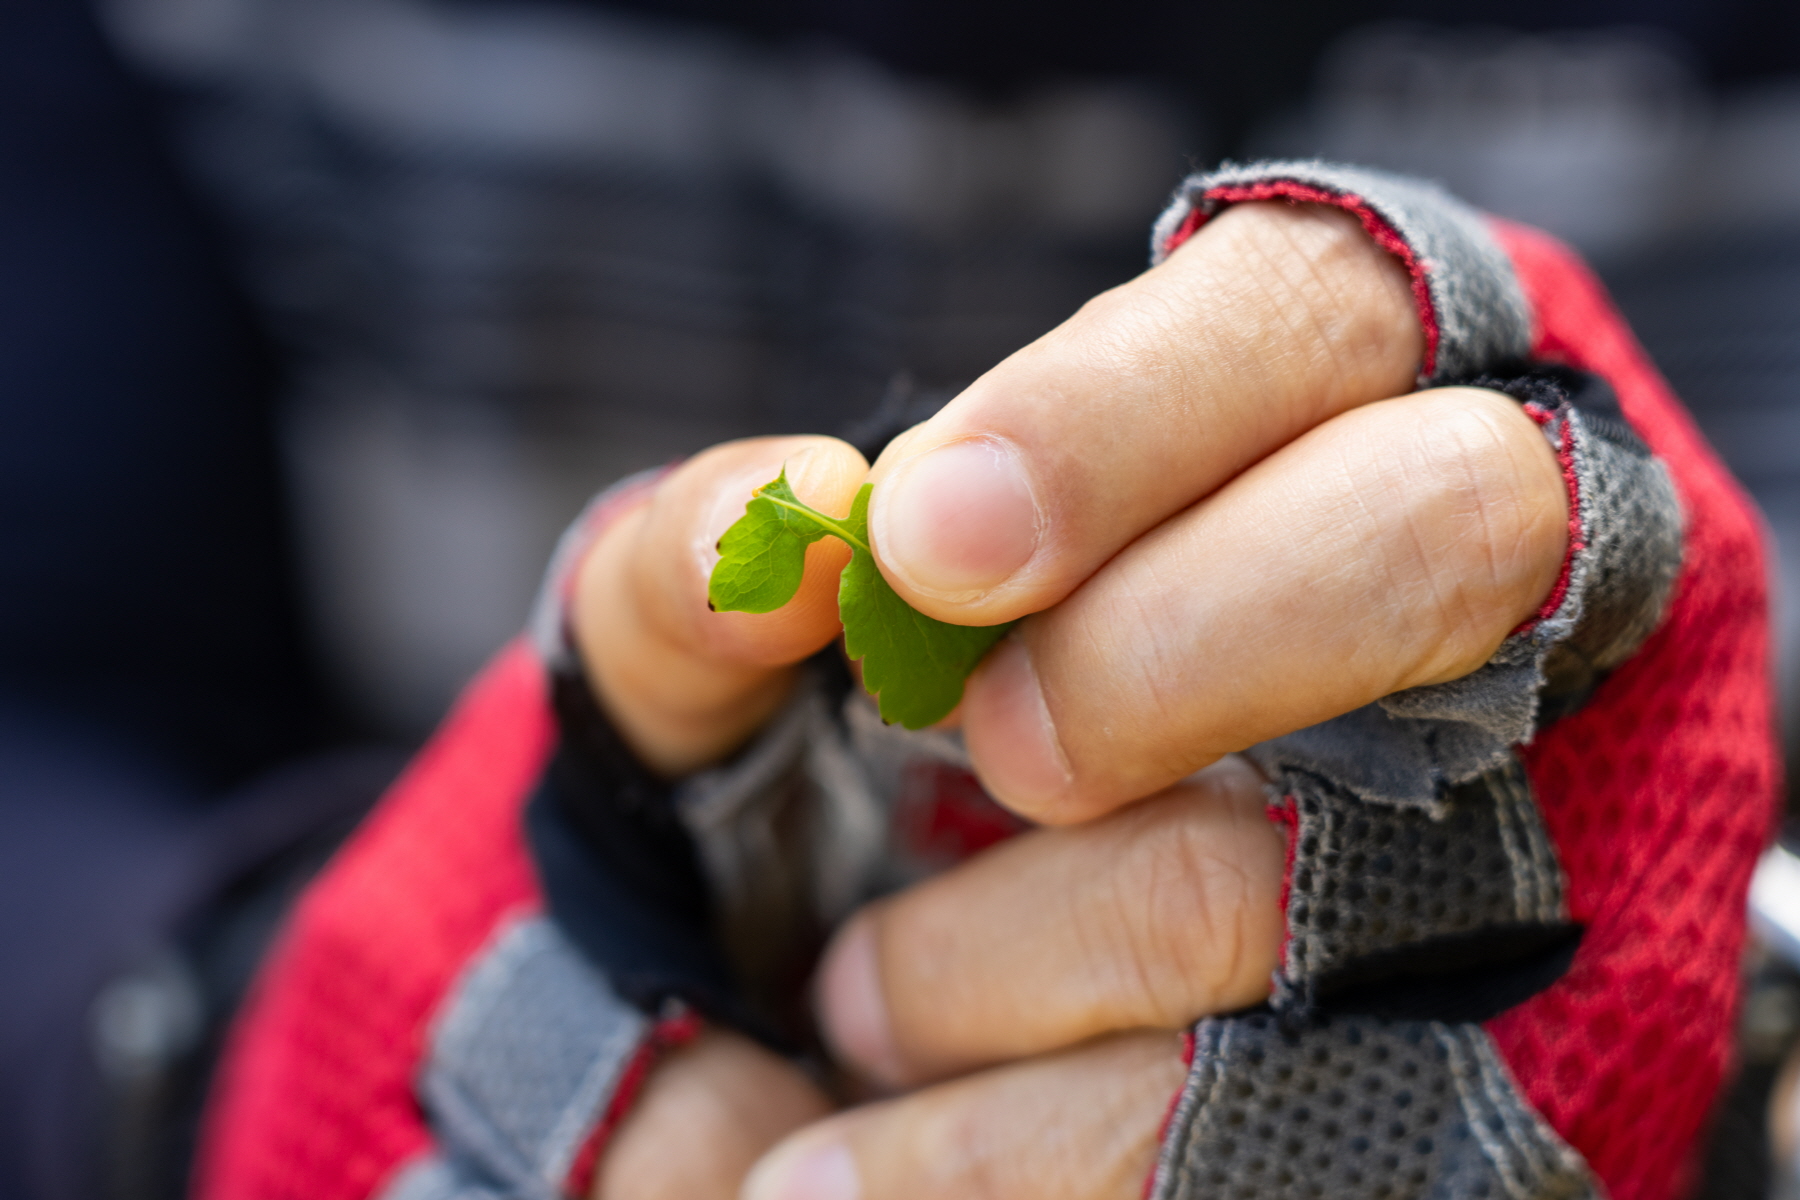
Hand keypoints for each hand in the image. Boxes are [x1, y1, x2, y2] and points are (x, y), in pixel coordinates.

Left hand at [578, 198, 1569, 1199]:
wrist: (824, 1052)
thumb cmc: (802, 808)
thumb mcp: (701, 680)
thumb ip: (694, 576)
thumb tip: (785, 530)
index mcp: (1260, 432)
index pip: (1285, 319)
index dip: (1122, 418)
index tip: (924, 549)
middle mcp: (1436, 607)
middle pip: (1427, 533)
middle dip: (1165, 649)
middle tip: (995, 753)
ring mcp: (1487, 841)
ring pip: (1304, 856)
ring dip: (1014, 949)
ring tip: (852, 999)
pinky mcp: (1464, 1066)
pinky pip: (1284, 1116)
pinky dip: (1022, 1147)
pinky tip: (851, 1170)